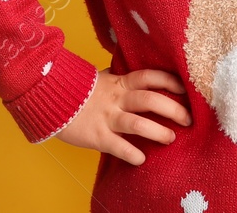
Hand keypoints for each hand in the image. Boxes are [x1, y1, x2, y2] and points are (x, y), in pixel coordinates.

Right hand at [54, 68, 190, 164]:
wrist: (49, 99)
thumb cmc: (77, 90)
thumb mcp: (100, 79)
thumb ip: (119, 79)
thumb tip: (138, 77)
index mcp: (119, 83)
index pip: (149, 77)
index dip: (169, 82)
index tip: (186, 89)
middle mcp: (116, 98)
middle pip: (150, 100)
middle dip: (173, 109)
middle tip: (188, 120)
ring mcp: (107, 117)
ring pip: (137, 123)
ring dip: (158, 131)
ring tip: (171, 139)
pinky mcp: (97, 136)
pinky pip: (118, 146)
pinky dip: (132, 153)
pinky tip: (141, 159)